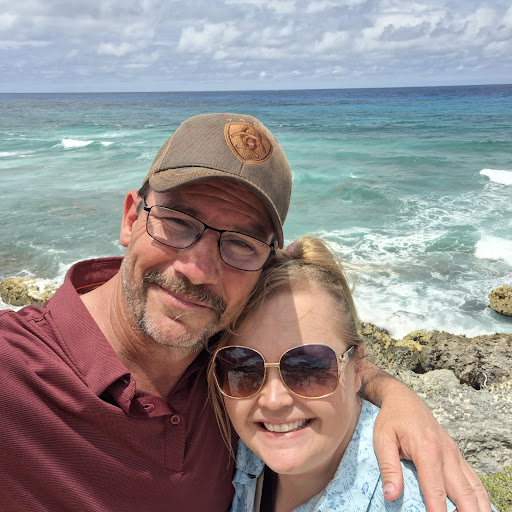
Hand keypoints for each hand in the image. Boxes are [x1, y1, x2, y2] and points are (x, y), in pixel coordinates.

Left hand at [372, 382, 490, 510]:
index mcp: (427, 449)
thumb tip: (392, 495)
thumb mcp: (382, 439)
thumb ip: (388, 467)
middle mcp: (447, 453)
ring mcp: (455, 454)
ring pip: (475, 489)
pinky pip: (474, 481)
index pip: (436, 489)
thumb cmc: (391, 419)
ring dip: (477, 508)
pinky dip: (479, 498)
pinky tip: (477, 509)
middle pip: (464, 493)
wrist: (404, 399)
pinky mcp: (457, 456)